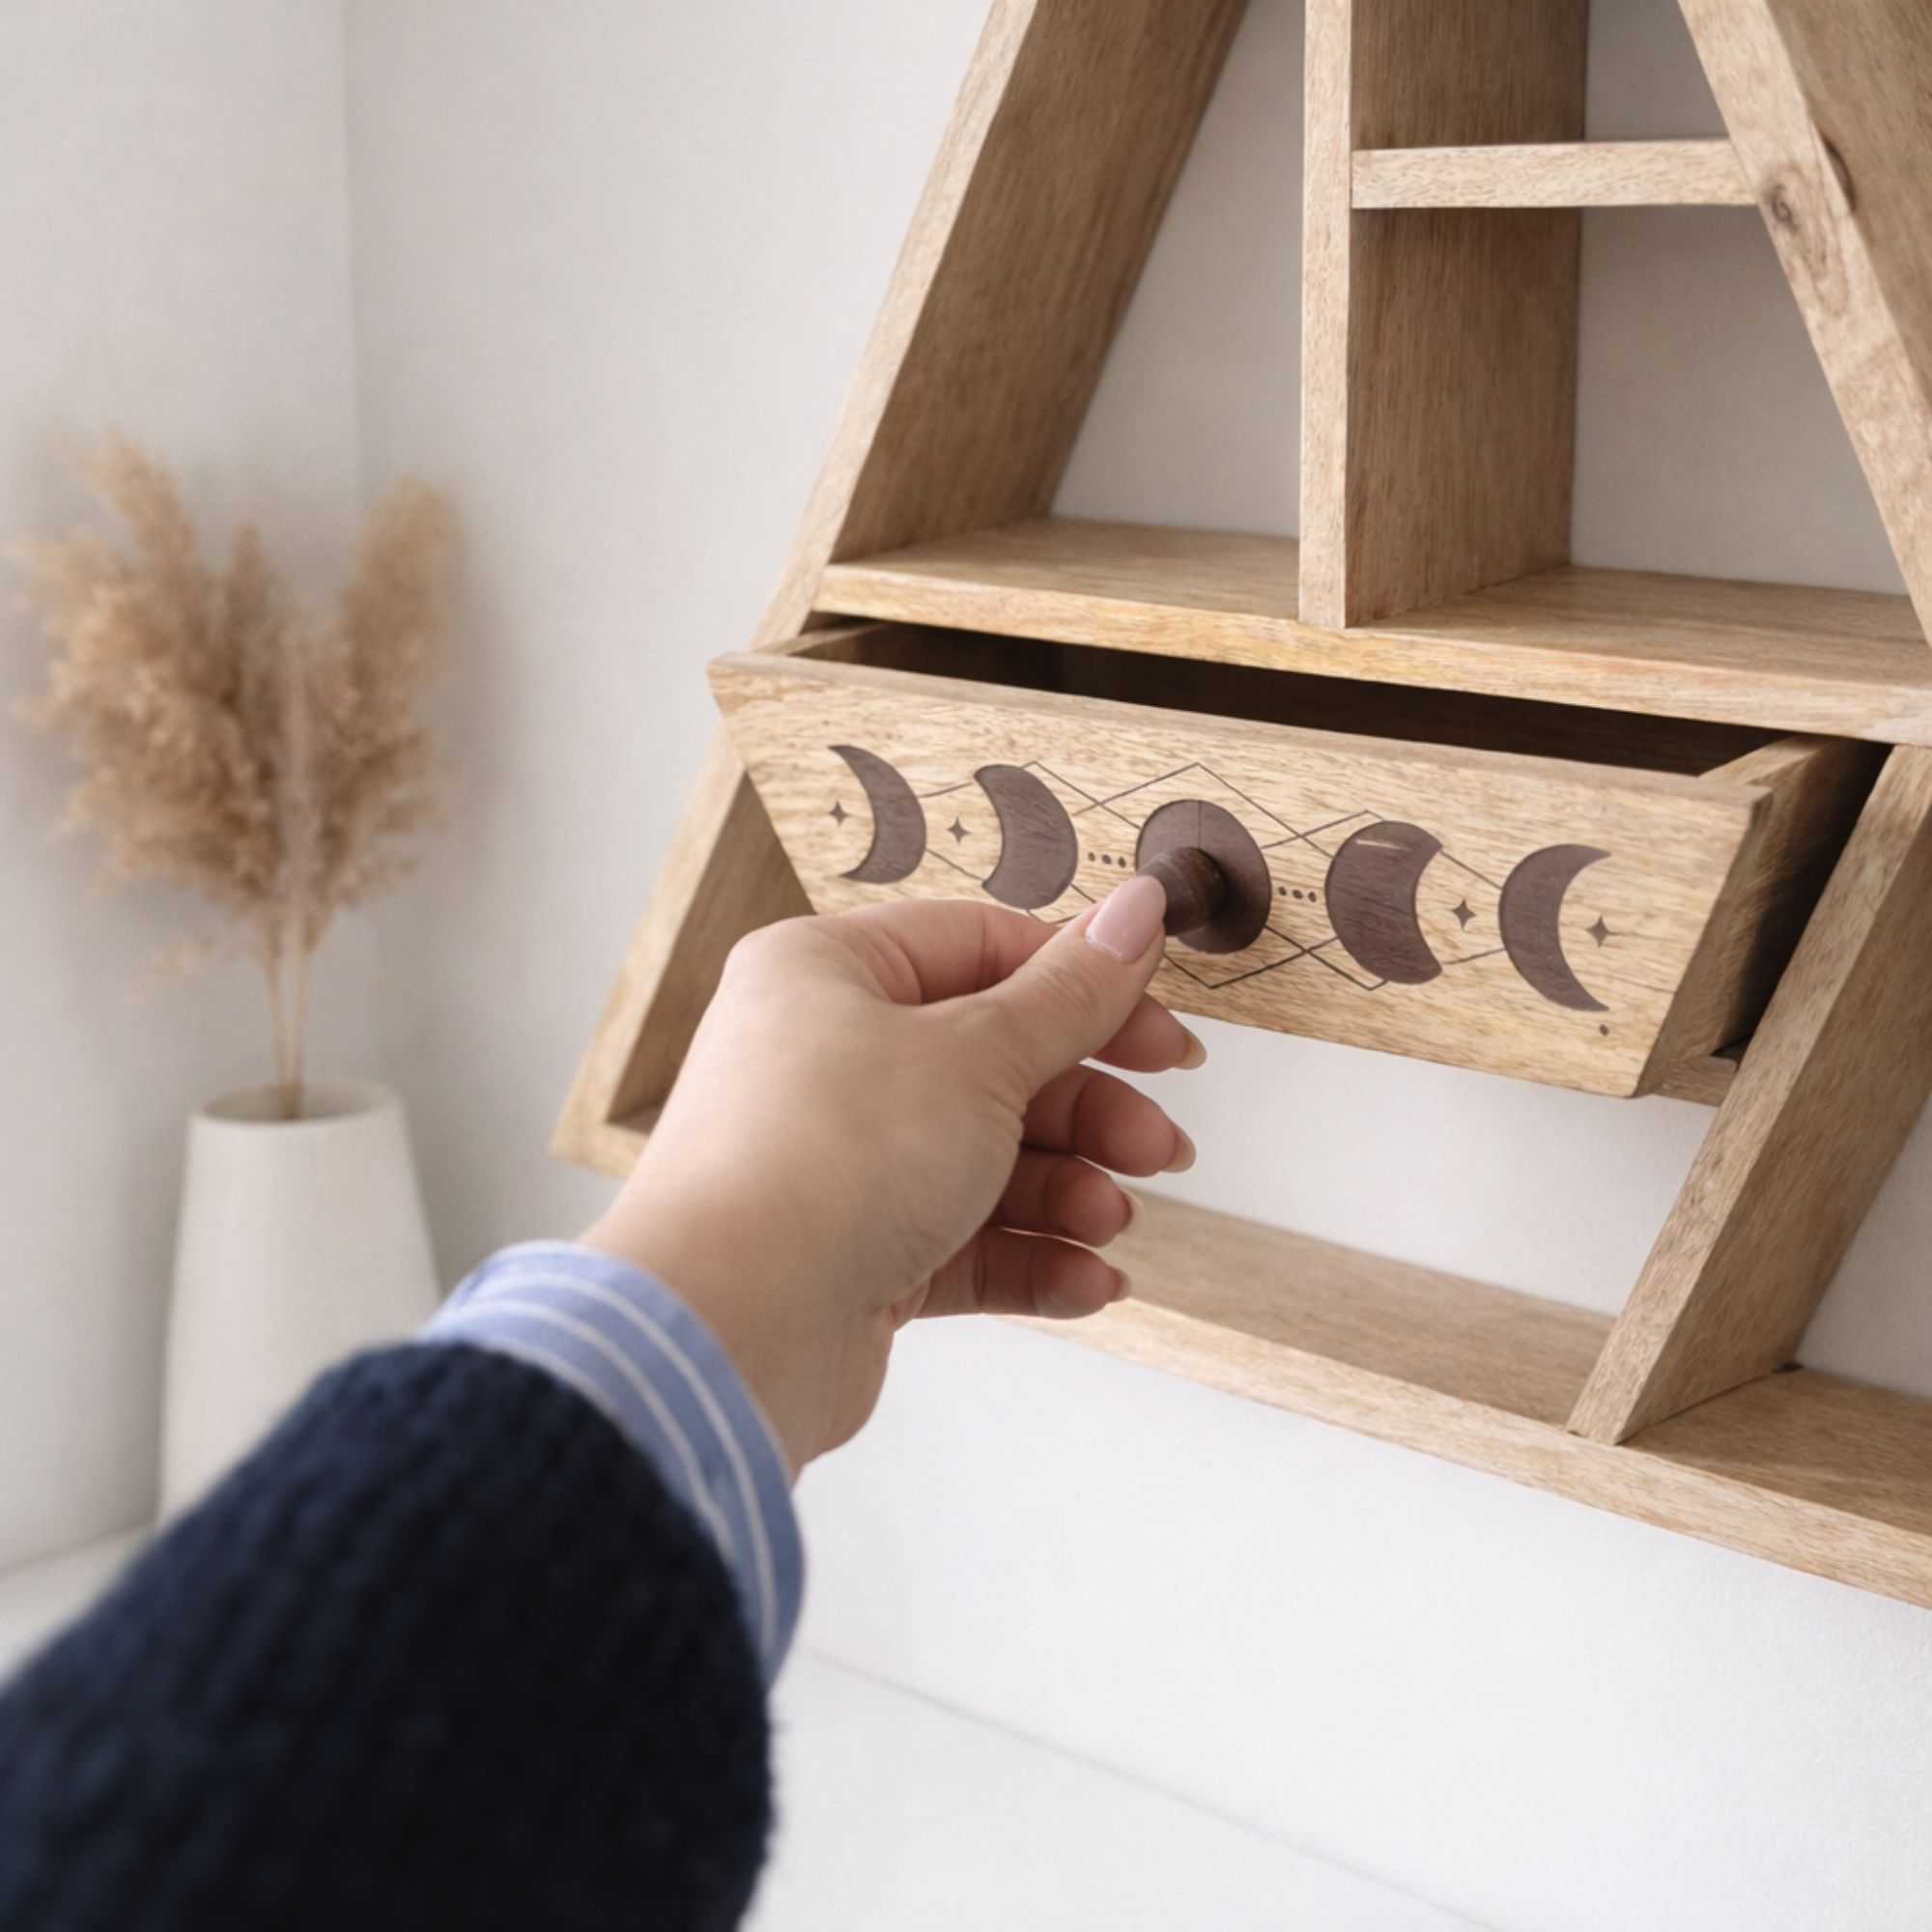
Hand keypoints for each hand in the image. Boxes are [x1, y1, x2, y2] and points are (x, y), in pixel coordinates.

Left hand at [580, 875, 1200, 1472]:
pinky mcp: (852, 1255)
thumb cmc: (818, 1166)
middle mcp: (824, 1060)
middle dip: (1088, 1112)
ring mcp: (837, 1162)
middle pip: (994, 1063)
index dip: (1085, 989)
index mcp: (828, 974)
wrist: (730, 1331)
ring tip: (1110, 1222)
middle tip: (1157, 1147)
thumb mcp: (978, 1055)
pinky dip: (1032, 1259)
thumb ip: (1070, 995)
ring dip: (1067, 1193)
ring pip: (985, 1160)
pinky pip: (963, 1242)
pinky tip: (1090, 1281)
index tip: (1165, 1035)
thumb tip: (1135, 913)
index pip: (982, 950)